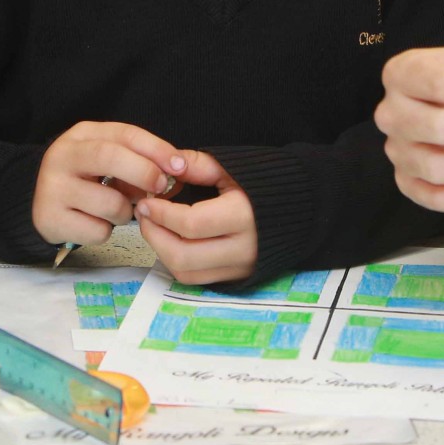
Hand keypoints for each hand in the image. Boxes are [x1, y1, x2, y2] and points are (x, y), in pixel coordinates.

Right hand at [33, 121, 186, 249]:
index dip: (157, 149)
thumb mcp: (110, 158)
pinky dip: (105, 231)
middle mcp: (63, 156)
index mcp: (83, 135)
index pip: (125, 134)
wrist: (41, 202)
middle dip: (144, 172)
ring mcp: (52, 187)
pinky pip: (97, 230)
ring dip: (125, 212)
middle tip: (161, 187)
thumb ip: (142, 160)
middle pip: (110, 157)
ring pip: (109, 202)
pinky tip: (95, 222)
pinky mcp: (49, 219)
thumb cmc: (87, 178)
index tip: (180, 166)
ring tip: (116, 209)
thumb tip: (180, 170)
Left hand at [136, 150, 256, 284]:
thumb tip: (167, 166)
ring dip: (162, 251)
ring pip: (186, 273)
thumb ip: (199, 165)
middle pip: (184, 255)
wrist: (299, 209)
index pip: (191, 224)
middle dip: (155, 236)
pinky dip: (177, 262)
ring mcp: (240, 268)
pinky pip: (196, 279)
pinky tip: (171, 241)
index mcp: (245, 216)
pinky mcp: (236, 277)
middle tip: (144, 215)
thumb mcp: (233, 167)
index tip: (147, 201)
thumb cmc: (264, 184)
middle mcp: (243, 249)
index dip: (162, 214)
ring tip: (155, 227)